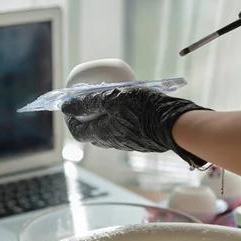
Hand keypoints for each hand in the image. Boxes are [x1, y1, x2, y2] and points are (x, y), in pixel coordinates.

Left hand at [61, 86, 209, 167]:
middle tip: (89, 99)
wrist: (174, 124)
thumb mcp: (113, 98)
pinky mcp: (141, 141)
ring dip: (104, 117)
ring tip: (109, 99)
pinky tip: (128, 106)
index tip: (70, 105)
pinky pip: (124, 130)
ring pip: (109, 131)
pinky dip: (119, 119)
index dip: (70, 118)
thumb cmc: (143, 109)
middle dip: (86, 117)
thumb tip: (66, 106)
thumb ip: (88, 102)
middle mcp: (113, 142)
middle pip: (92, 131)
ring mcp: (128, 143)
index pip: (77, 131)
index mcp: (102, 134)